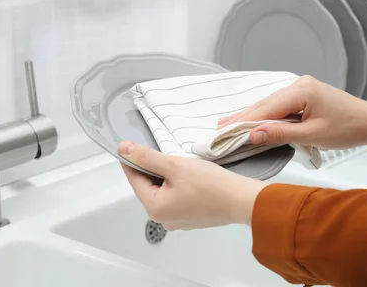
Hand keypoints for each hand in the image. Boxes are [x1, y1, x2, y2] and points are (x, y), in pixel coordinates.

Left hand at [118, 142, 266, 230]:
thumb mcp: (175, 165)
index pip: (134, 179)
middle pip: (148, 186)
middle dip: (153, 168)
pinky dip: (178, 184)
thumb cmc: (211, 185)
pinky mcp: (191, 218)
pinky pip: (176, 197)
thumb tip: (123, 149)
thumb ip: (147, 157)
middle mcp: (163, 219)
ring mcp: (178, 221)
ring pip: (163, 191)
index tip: (129, 146)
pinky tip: (190, 176)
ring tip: (180, 164)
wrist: (243, 201)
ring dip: (167, 176)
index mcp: (155, 209)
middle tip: (163, 152)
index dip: (131, 160)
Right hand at [218, 76, 366, 148]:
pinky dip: (265, 115)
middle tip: (219, 127)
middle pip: (264, 104)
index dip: (244, 121)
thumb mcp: (313, 135)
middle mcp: (298, 84)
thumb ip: (281, 133)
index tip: (225, 130)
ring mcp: (300, 87)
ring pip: (269, 104)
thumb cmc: (348, 129)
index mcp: (302, 91)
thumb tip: (253, 134)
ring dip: (252, 116)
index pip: (266, 108)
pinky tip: (252, 121)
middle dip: (242, 116)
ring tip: (229, 125)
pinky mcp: (302, 94)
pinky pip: (278, 105)